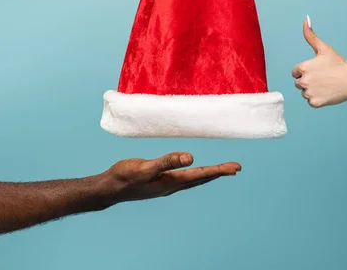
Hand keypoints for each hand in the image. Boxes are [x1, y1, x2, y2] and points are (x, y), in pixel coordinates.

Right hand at [100, 152, 240, 204]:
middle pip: (201, 178)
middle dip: (219, 172)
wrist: (110, 188)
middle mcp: (172, 185)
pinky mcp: (160, 182)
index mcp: (172, 182)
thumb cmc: (125, 177)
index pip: (201, 175)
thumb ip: (167, 162)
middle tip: (236, 168)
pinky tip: (193, 172)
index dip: (219, 170)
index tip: (235, 168)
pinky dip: (195, 174)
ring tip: (222, 170)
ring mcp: (166, 185)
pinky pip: (184, 178)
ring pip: (194, 180)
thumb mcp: (146, 167)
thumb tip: (191, 158)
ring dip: (209, 174)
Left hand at [292, 18, 346, 107]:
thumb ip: (310, 35)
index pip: (295, 72)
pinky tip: (326, 92)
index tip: (317, 70)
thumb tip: (305, 20)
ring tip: (325, 84)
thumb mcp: (324, 48)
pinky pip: (310, 101)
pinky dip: (317, 98)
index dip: (305, 70)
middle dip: (307, 80)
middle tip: (322, 77)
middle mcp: (303, 81)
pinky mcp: (314, 103)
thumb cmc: (338, 64)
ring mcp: (309, 93)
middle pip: (298, 82)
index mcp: (303, 68)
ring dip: (311, 89)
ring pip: (304, 92)